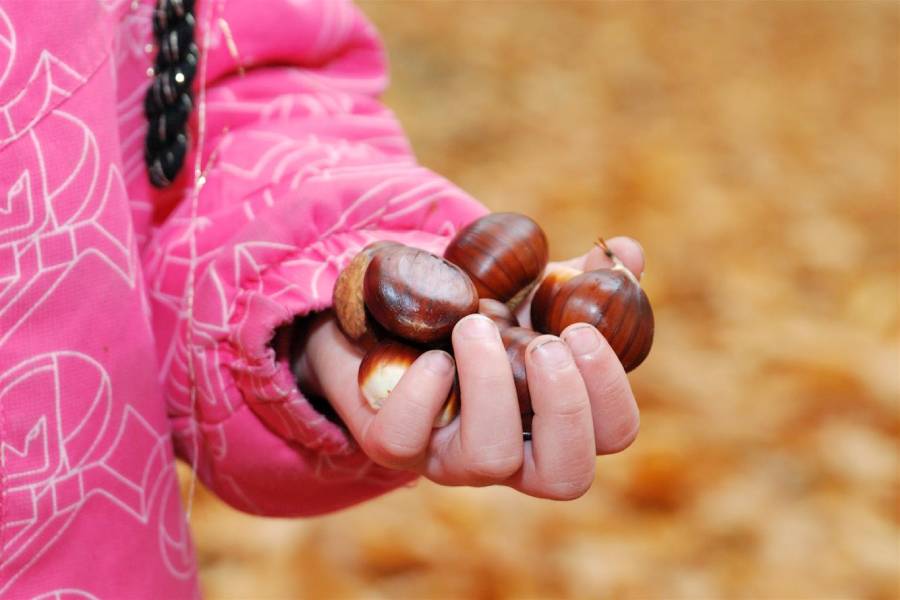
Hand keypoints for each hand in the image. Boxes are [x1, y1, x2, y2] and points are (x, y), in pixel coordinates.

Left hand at [296, 237, 643, 499]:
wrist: (385, 322)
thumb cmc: (471, 318)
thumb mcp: (525, 293)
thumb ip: (577, 278)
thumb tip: (627, 253)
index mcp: (553, 419)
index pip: (611, 434)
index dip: (610, 391)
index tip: (583, 330)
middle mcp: (509, 453)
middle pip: (566, 474)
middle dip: (564, 405)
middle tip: (543, 344)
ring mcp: (449, 457)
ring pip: (488, 459)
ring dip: (491, 384)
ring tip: (476, 324)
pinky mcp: (392, 445)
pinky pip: (405, 440)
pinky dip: (422, 393)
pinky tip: (430, 354)